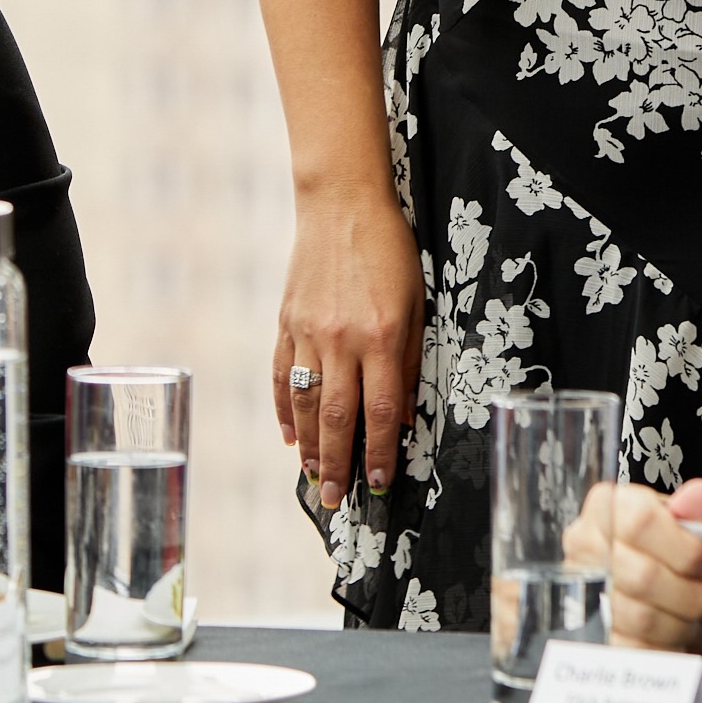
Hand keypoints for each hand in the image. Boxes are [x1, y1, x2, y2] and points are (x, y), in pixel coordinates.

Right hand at [273, 187, 424, 503]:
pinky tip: (289, 434)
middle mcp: (342, 339)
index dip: (382, 452)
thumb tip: (404, 412)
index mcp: (382, 336)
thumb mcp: (417, 304)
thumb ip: (411, 360)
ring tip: (312, 477)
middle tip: (335, 499)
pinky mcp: (287, 321)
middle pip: (337, 417)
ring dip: (309, 446)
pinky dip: (285, 408)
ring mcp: (309, 331)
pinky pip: (283, 374)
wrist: (342, 203)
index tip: (381, 483)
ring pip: (306, 403)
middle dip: (338, 464)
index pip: (382, 410)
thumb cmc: (390, 250)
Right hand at [602, 479, 701, 657]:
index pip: (639, 524)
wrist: (681, 590)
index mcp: (608, 505)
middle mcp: (585, 545)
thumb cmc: (687, 555)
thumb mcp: (701, 529)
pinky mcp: (593, 636)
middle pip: (642, 576)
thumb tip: (700, 497)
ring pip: (641, 618)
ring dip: (684, 623)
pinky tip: (679, 634)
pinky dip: (668, 647)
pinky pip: (634, 649)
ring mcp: (583, 591)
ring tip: (696, 613)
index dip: (686, 551)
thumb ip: (698, 513)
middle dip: (692, 593)